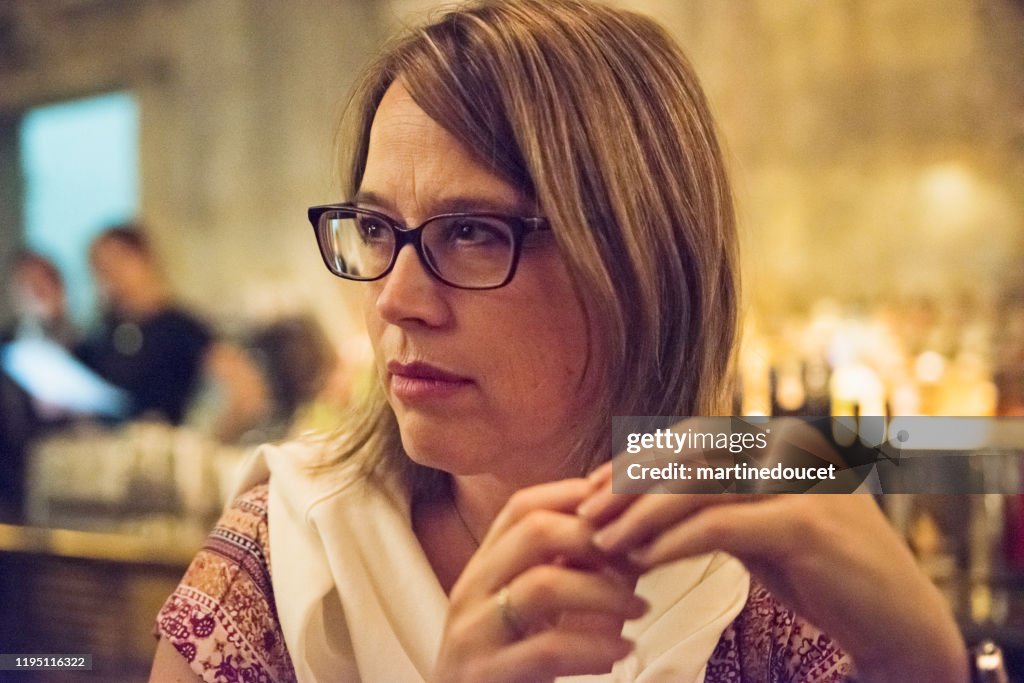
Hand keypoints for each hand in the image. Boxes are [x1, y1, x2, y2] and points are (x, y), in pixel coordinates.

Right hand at [431, 478, 647, 682]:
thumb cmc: (512, 663)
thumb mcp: (536, 608)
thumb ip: (571, 571)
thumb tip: (630, 537)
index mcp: (484, 566)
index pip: (523, 506)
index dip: (576, 496)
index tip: (623, 508)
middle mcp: (472, 589)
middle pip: (532, 531)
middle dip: (595, 538)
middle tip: (639, 558)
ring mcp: (474, 632)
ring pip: (541, 585)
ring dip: (604, 592)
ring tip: (641, 608)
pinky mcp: (484, 675)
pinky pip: (546, 649)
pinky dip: (593, 647)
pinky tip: (622, 651)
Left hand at [577, 462, 968, 682]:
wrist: (901, 623)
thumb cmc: (824, 576)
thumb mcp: (761, 531)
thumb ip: (716, 508)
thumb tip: (642, 507)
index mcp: (780, 443)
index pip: (692, 437)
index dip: (638, 460)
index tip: (593, 488)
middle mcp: (791, 451)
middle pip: (689, 453)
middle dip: (630, 482)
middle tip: (585, 512)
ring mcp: (802, 485)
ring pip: (699, 485)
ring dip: (642, 514)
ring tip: (603, 540)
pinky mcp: (807, 526)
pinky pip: (722, 527)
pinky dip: (674, 542)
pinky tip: (642, 560)